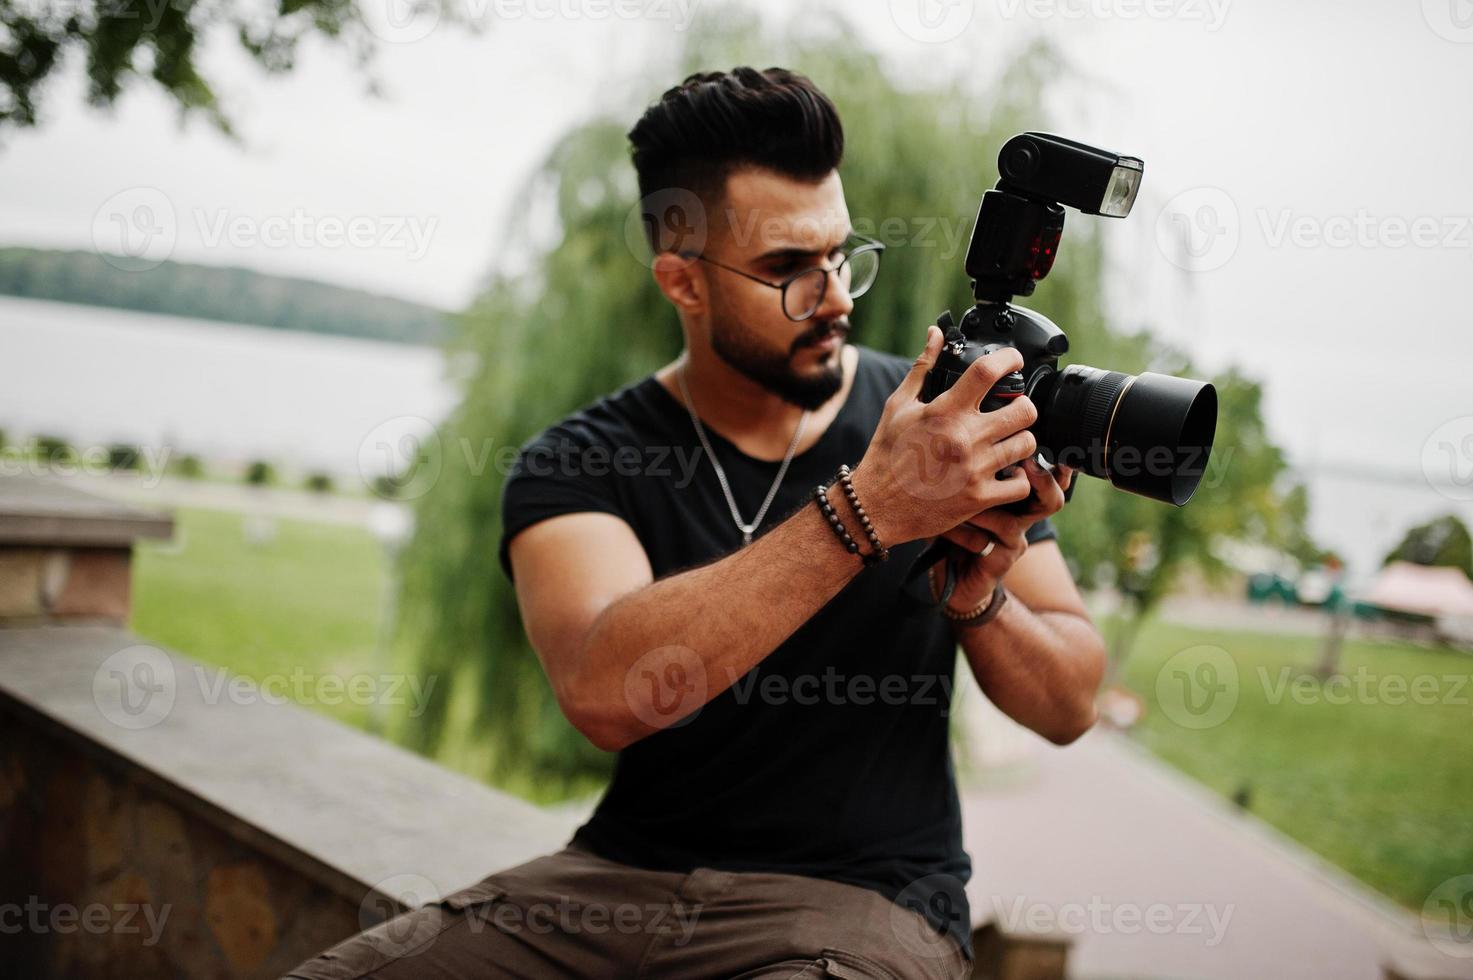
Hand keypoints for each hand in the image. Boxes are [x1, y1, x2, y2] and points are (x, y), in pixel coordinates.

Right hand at [848, 325, 1039, 545]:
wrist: (875, 506)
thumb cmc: (886, 455)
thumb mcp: (898, 405)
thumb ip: (922, 367)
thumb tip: (936, 334)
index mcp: (944, 411)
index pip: (988, 371)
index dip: (1009, 359)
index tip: (1014, 361)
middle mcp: (963, 438)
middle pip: (1023, 410)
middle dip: (1023, 406)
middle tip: (1014, 410)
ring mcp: (974, 470)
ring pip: (1027, 445)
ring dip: (1021, 440)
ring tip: (1009, 442)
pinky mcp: (979, 498)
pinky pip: (1021, 484)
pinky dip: (1019, 478)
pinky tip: (1006, 473)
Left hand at [931, 457, 1074, 612]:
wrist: (953, 577)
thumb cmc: (954, 526)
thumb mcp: (959, 492)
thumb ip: (969, 466)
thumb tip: (963, 428)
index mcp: (1019, 496)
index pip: (1048, 476)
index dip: (1055, 462)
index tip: (1047, 443)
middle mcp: (1023, 518)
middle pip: (1052, 499)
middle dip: (1042, 480)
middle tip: (1026, 465)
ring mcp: (1014, 542)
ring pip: (1011, 522)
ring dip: (980, 509)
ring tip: (955, 499)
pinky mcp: (1000, 563)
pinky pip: (985, 543)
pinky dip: (961, 532)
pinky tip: (943, 527)